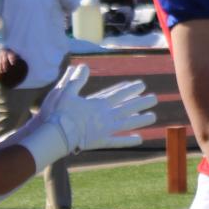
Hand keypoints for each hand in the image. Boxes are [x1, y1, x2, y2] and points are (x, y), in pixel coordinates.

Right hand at [36, 66, 156, 152]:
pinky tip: (139, 140)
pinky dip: (127, 141)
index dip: (129, 90)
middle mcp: (105, 116)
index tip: (140, 85)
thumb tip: (82, 66)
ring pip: (126, 123)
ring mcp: (104, 130)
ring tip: (153, 117)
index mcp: (97, 104)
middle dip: (141, 102)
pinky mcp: (99, 142)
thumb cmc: (57, 112)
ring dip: (140, 120)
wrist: (54, 135)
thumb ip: (75, 79)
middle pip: (127, 107)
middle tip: (154, 98)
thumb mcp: (64, 91)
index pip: (117, 94)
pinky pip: (117, 142)